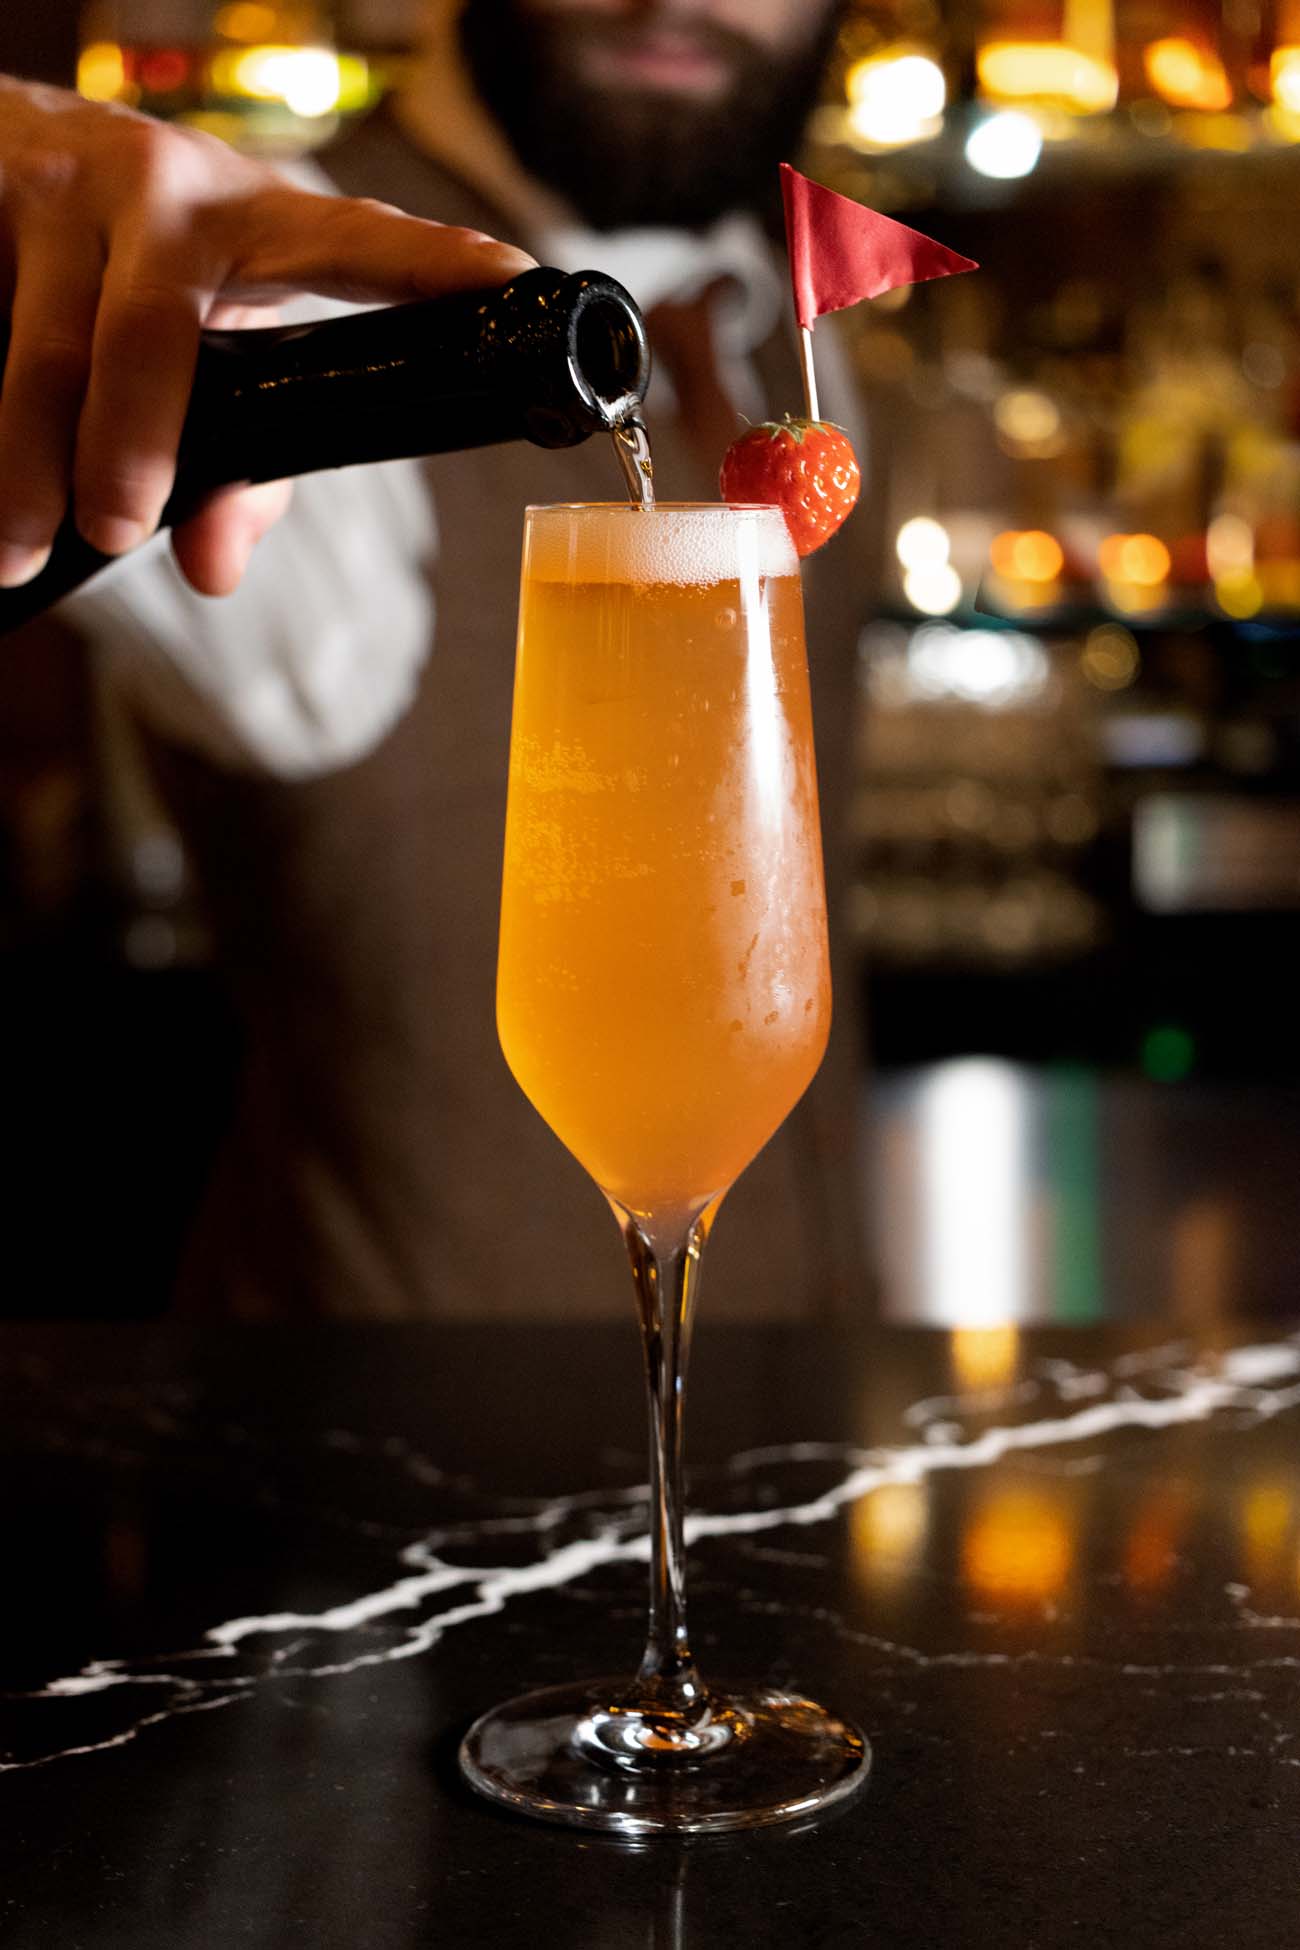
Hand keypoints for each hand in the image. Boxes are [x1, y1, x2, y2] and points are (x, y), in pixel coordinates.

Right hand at [0, 78, 536, 593]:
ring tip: (19, 544)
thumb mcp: (204, 339)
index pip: (359, 241)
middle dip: (137, 443)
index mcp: (260, 220)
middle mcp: (170, 188)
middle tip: (118, 530)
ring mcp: (70, 186)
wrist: (2, 147)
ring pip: (48, 347)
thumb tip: (214, 568)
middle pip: (154, 331)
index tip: (510, 284)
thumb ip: (240, 463)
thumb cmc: (137, 264)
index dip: (434, 262)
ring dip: (32, 461)